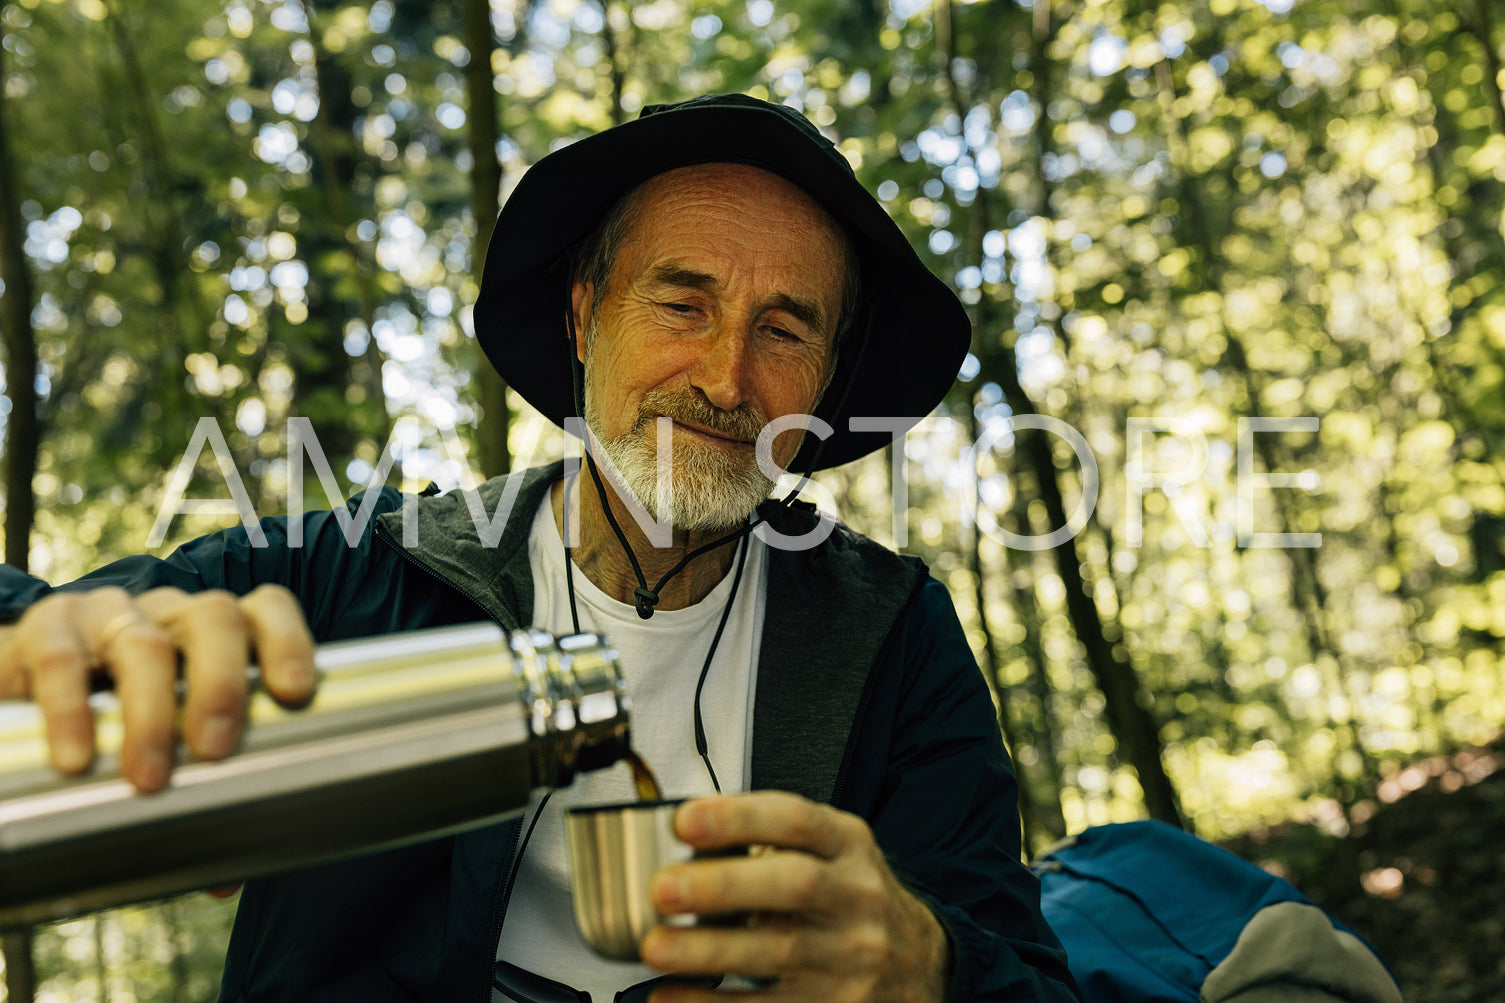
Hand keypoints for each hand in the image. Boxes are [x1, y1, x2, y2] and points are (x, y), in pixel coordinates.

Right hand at [0, 584, 315, 792]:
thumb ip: (198, 794)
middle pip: (214, 618)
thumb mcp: (162, 739)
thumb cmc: (113, 713)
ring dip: (150, 713)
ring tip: (150, 779)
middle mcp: (169, 613)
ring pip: (143, 643)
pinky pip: (61, 660)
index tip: (296, 694)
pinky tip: (76, 759)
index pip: (265, 610)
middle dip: (222, 683)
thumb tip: (224, 879)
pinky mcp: (46, 629)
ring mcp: (110, 614)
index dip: (287, 641)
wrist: (20, 690)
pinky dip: (70, 712)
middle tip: (215, 750)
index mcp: (212, 630)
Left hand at [641, 791, 950, 1002]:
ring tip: (656, 947)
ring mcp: (853, 956)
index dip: (739, 818)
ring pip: (780, 952)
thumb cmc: (849, 899)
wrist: (919, 962)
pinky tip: (674, 996)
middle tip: (664, 890)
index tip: (684, 823)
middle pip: (793, 885)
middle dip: (723, 885)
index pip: (796, 819)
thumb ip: (772, 843)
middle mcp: (857, 895)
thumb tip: (683, 847)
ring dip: (709, 951)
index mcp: (848, 844)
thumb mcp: (830, 853)